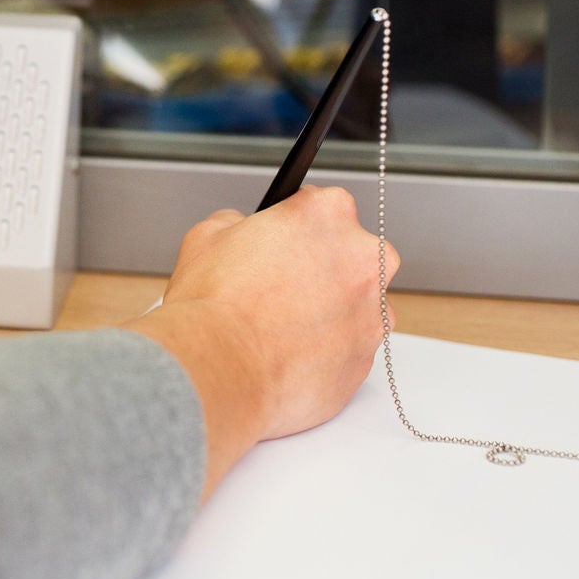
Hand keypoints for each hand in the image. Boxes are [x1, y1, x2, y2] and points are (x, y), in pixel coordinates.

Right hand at [126, 186, 397, 498]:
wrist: (216, 372)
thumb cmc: (212, 309)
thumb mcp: (206, 237)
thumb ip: (237, 223)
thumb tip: (241, 229)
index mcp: (327, 215)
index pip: (327, 205)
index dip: (300, 227)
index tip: (288, 243)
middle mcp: (363, 258)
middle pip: (353, 254)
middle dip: (324, 269)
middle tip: (283, 288)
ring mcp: (371, 311)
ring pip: (358, 305)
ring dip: (331, 312)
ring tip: (283, 328)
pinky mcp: (366, 358)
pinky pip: (352, 348)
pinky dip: (329, 351)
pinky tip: (292, 354)